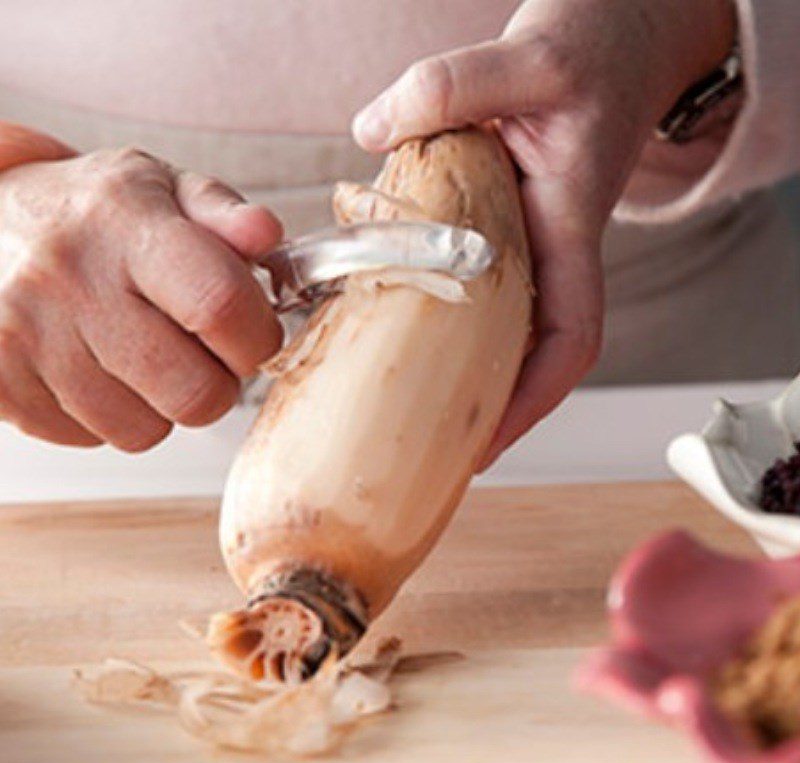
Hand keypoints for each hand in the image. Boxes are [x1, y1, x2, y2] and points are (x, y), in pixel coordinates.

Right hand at [0, 147, 282, 450]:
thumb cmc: (89, 215)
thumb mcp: (160, 188)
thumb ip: (222, 212)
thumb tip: (265, 233)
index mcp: (126, 225)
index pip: (218, 304)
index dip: (258, 337)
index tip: (255, 335)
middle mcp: (70, 280)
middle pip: (194, 391)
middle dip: (218, 384)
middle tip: (202, 354)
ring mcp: (26, 338)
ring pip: (145, 430)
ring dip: (161, 405)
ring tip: (142, 355)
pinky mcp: (0, 385)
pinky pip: (92, 439)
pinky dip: (109, 416)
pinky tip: (97, 368)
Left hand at [353, 0, 734, 466]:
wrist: (614, 39)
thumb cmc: (594, 53)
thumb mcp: (530, 61)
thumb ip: (454, 87)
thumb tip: (371, 132)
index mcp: (568, 229)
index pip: (570, 336)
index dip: (532, 399)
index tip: (486, 444)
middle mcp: (546, 249)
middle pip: (528, 355)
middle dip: (488, 410)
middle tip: (431, 453)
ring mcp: (521, 240)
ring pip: (498, 328)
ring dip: (462, 374)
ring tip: (406, 415)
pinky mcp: (495, 222)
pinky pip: (471, 286)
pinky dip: (440, 317)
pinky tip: (394, 326)